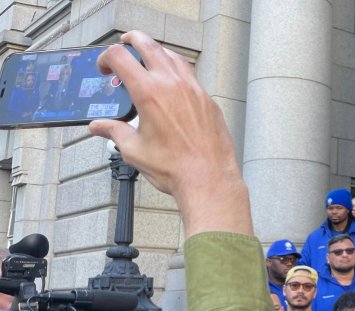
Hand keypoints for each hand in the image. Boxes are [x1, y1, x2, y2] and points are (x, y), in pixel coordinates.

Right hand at [89, 31, 251, 237]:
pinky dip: (177, 72)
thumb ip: (113, 132)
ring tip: (149, 60)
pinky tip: (173, 85)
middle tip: (125, 43)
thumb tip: (98, 126)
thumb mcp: (133, 150)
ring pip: (174, 57)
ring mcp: (194, 90)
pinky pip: (191, 76)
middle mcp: (172, 84)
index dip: (106, 57)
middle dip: (132, 40)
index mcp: (149, 92)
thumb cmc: (174, 167)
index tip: (105, 69)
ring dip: (157, 53)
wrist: (209, 178)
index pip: (121, 57)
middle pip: (149, 45)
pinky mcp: (208, 101)